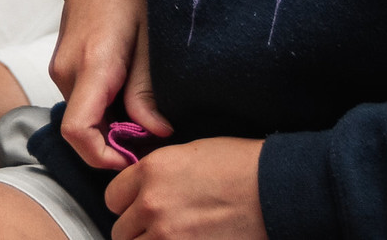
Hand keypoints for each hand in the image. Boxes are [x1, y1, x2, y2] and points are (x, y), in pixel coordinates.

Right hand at [50, 0, 171, 169]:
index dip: (103, 158)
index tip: (135, 159)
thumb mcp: (151, 40)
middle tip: (157, 135)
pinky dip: (106, 108)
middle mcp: (67, 71)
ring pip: (84, 116)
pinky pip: (83, 99)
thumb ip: (147, 90)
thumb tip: (157, 134)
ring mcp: (61, 67)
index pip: (79, 132)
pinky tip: (133, 93)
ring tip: (150, 109)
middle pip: (83, 130)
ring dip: (113, 124)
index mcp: (92, 65)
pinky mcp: (64, 64)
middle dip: (117, 142)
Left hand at [105, 136, 265, 239]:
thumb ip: (156, 173)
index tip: (136, 207)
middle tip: (158, 227)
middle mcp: (152, 204)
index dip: (125, 204)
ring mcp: (168, 235)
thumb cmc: (240, 166)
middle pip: (121, 231)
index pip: (112, 198)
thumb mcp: (187, 154)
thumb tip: (140, 189)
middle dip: (136, 230)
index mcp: (151, 172)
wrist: (275, 189)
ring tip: (171, 236)